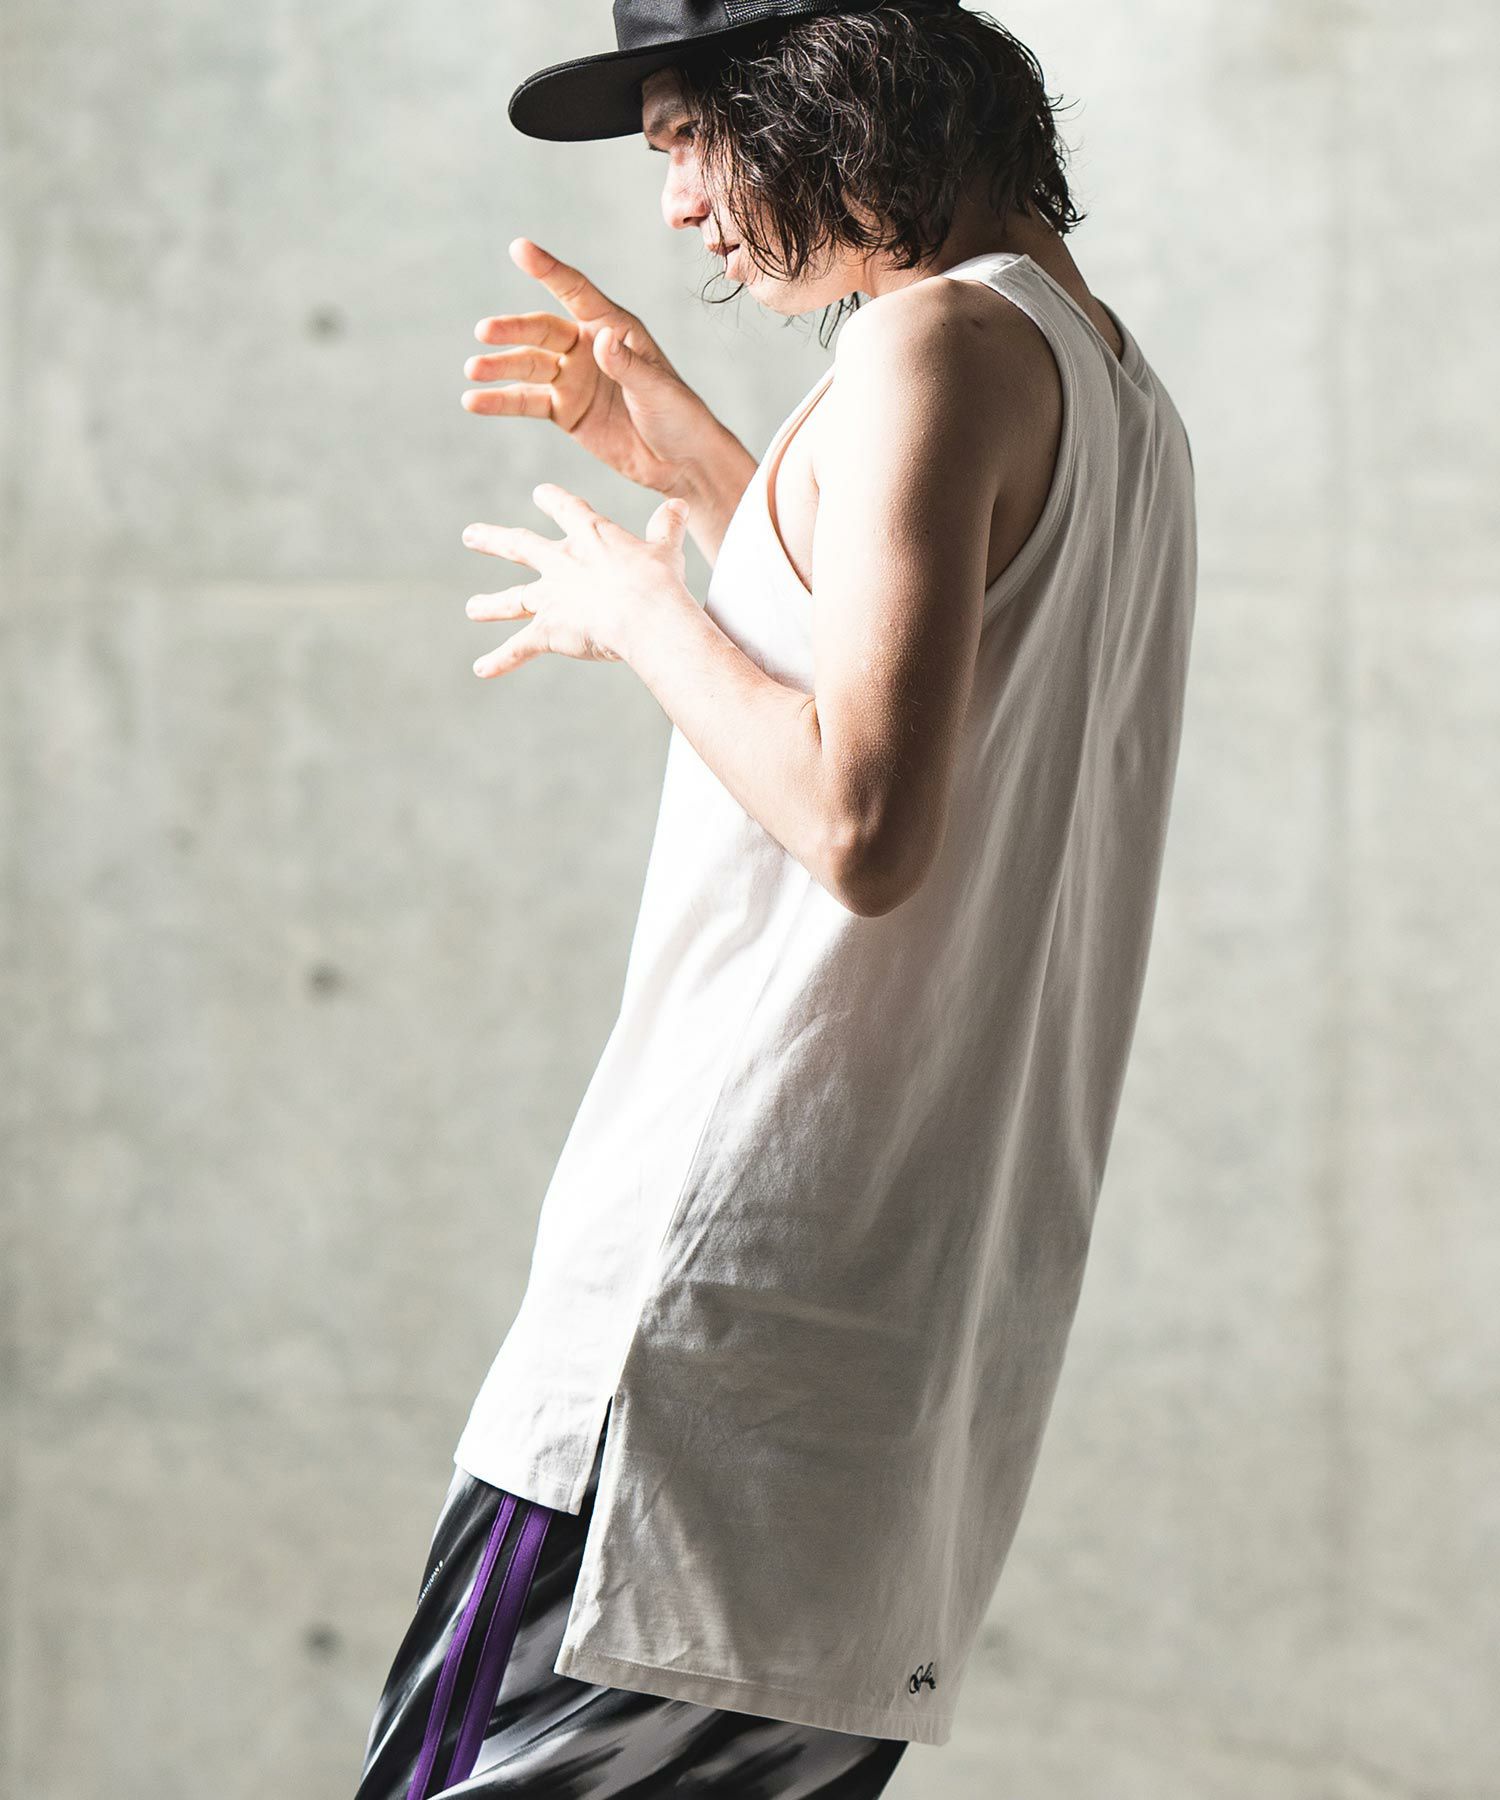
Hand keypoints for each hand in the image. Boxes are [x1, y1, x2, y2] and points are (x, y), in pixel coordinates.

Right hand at [463, 238, 729, 498]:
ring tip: (473, 370)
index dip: (548, 270)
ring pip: (528, 365)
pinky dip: (500, 402)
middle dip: (513, 331)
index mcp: (615, 328)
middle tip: (484, 332)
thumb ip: (628, 365)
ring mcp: (573, 379)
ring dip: (499, 366)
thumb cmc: (679, 415)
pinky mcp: (565, 411)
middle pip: (542, 331)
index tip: (519, 248)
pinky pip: (526, 402)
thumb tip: (602, 339)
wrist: (681, 463)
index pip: (576, 292)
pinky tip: (473, 401)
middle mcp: (588, 347)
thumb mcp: (657, 388)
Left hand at [464, 483, 693, 677]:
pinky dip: (501, 661)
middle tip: (470, 535)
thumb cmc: (659, 582)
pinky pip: (519, 648)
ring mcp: (552, 596)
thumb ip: (668, 528)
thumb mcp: (667, 550)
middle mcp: (562, 562)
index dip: (554, 501)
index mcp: (592, 536)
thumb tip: (680, 507)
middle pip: (521, 546)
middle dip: (494, 541)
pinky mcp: (548, 629)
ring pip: (514, 600)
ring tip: (472, 608)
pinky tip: (481, 670)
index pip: (568, 510)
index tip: (540, 493)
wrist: (645, 615)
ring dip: (491, 604)